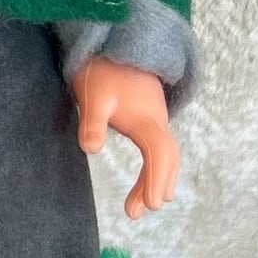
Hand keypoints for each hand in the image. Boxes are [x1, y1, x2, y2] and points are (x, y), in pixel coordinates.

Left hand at [71, 56, 178, 219]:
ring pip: (165, 156)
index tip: (150, 205)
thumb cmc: (103, 71)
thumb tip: (90, 149)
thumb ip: (92, 122)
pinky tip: (146, 184)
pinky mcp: (149, 119)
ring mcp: (156, 120)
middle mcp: (158, 122)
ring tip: (138, 205)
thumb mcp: (93, 96)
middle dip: (154, 185)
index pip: (159, 154)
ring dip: (155, 180)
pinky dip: (155, 169)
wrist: (115, 44)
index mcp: (147, 120)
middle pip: (166, 159)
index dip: (155, 179)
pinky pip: (159, 150)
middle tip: (134, 213)